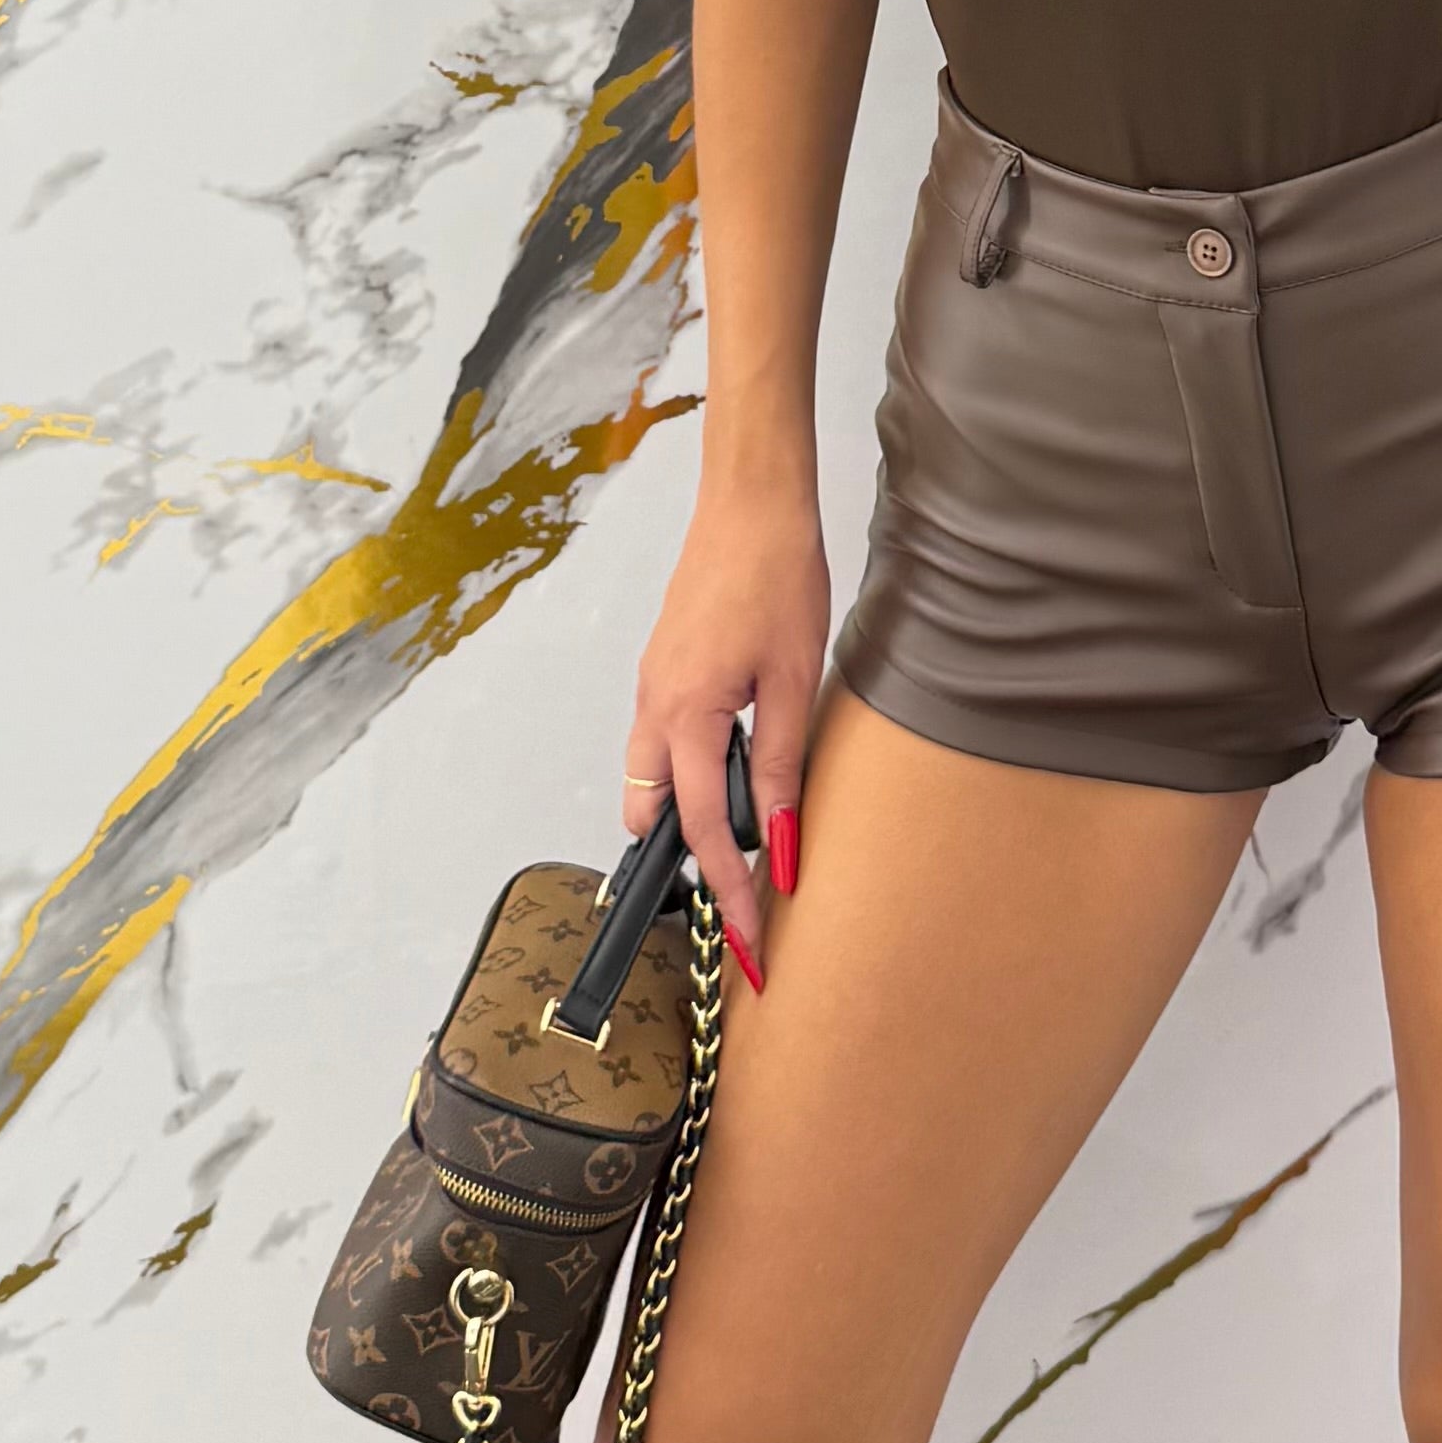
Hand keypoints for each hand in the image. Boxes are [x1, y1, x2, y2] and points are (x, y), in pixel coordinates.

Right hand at [623, 450, 830, 992]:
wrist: (751, 503)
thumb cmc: (776, 577)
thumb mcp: (793, 680)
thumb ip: (781, 766)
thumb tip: (782, 844)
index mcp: (682, 715)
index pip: (702, 829)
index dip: (725, 888)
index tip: (746, 939)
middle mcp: (652, 707)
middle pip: (651, 814)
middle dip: (683, 859)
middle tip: (736, 891)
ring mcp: (652, 686)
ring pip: (649, 778)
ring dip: (684, 813)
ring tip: (743, 834)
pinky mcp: (664, 668)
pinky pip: (659, 742)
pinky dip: (688, 771)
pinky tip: (737, 766)